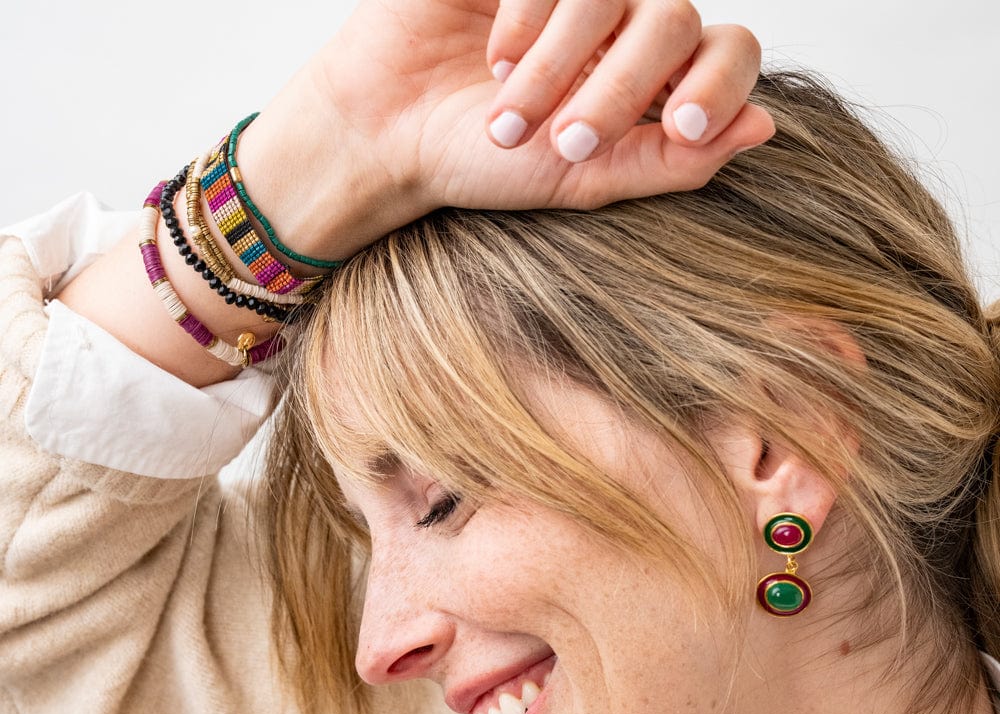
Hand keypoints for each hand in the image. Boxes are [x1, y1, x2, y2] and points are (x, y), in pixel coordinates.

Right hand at [319, 0, 771, 215]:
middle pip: (671, 19)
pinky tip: (496, 54)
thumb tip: (763, 127)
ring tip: (510, 113)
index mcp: (646, 83)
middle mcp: (619, 27)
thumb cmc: (481, 164)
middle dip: (619, 89)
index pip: (726, 52)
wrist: (391, 134)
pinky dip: (531, 16)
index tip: (684, 125)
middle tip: (565, 139)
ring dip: (562, 60)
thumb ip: (672, 162)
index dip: (721, 81)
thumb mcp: (584, 180)